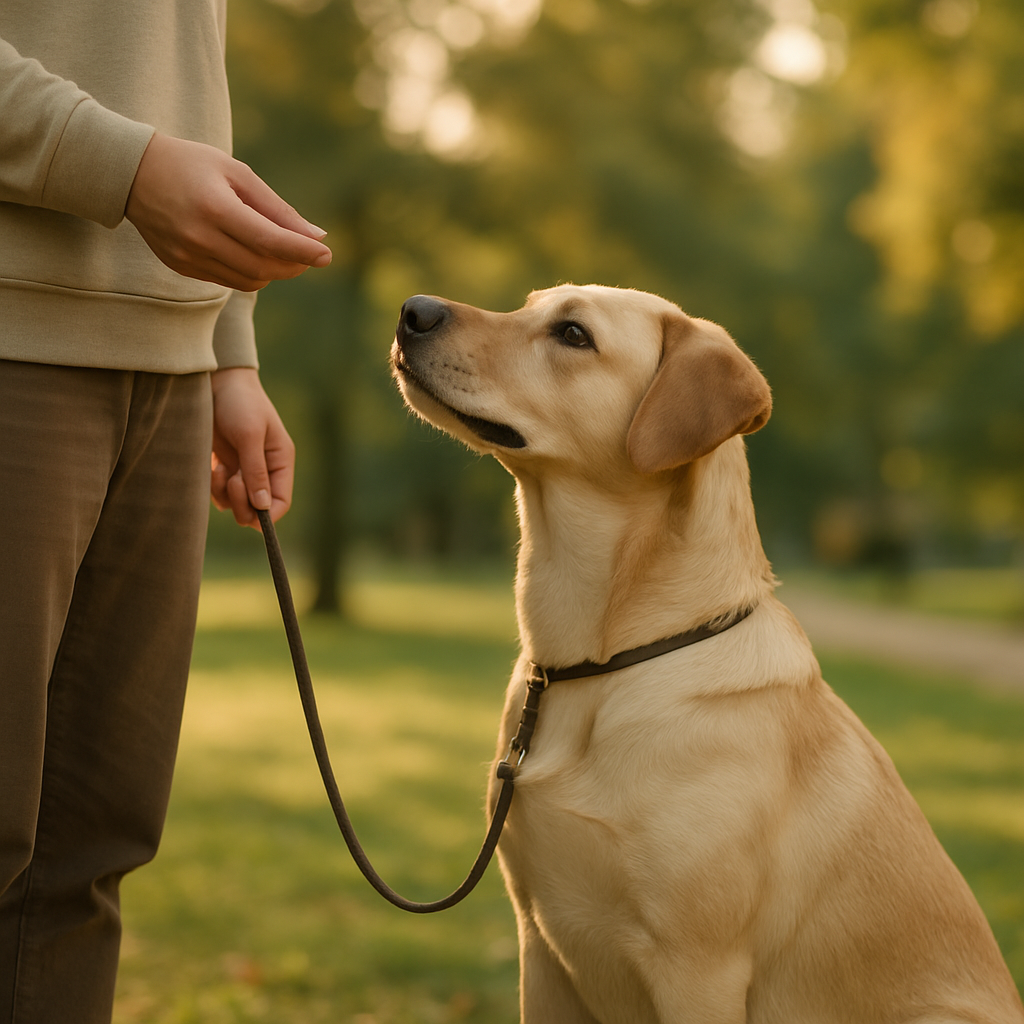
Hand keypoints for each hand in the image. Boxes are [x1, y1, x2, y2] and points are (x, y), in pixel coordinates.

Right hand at [125, 133, 331, 290]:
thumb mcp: (237, 173)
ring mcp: (187, 256)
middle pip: (263, 267)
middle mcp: (199, 237)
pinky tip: (251, 252)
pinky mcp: (181, 267)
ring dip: (274, 271)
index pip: (269, 241)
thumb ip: (277, 208)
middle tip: (309, 254)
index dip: (303, 252)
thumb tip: (317, 237)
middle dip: (293, 264)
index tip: (327, 254)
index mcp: (215, 207)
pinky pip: (229, 280)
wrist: (130, 173)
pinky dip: (250, 272)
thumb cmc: (192, 165)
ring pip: (249, 281)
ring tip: (282, 252)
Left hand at [210, 368, 294, 527]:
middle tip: (232, 483)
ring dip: (225, 494)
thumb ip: (256, 471)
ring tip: (220, 470)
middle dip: (243, 504)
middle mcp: (263, 470)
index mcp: (279, 462)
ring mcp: (242, 470)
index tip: (250, 511)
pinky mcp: (222, 467)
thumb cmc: (239, 402)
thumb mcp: (250, 434)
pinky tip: (212, 466)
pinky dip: (213, 487)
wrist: (214, 381)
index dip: (267, 514)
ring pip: (235, 504)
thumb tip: (263, 506)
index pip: (281, 502)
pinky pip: (218, 492)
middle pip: (258, 509)